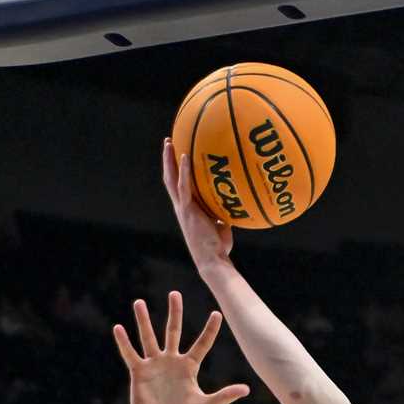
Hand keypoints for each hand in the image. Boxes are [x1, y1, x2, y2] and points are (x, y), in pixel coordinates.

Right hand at [113, 292, 248, 403]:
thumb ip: (225, 396)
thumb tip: (246, 390)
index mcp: (189, 367)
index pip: (202, 344)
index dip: (209, 330)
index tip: (217, 314)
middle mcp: (171, 361)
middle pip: (173, 331)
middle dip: (174, 312)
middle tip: (174, 293)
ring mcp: (154, 365)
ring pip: (148, 337)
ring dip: (143, 320)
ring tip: (138, 301)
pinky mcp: (139, 372)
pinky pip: (130, 354)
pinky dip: (124, 342)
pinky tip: (118, 328)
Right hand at [163, 139, 233, 275]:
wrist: (213, 261)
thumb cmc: (219, 248)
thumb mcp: (222, 226)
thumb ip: (224, 214)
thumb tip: (235, 203)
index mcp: (187, 210)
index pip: (178, 186)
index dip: (176, 171)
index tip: (177, 154)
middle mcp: (181, 207)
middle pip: (170, 178)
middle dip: (168, 160)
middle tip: (168, 141)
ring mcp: (182, 209)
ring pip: (171, 179)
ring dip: (169, 160)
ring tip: (169, 142)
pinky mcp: (187, 211)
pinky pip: (184, 186)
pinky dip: (183, 171)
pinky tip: (185, 155)